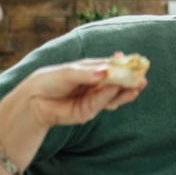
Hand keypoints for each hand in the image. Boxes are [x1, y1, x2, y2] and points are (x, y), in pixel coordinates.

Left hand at [14, 59, 144, 128]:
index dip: (124, 65)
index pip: (111, 67)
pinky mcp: (88, 112)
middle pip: (116, 82)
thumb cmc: (49, 81)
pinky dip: (109, 98)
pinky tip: (117, 91)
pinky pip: (101, 104)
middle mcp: (95, 85)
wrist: (33, 101)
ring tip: (136, 87)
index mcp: (91, 70)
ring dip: (125, 92)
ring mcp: (93, 99)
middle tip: (142, 78)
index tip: (136, 63)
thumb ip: (87, 73)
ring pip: (113, 95)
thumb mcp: (68, 72)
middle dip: (130, 80)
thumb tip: (106, 71)